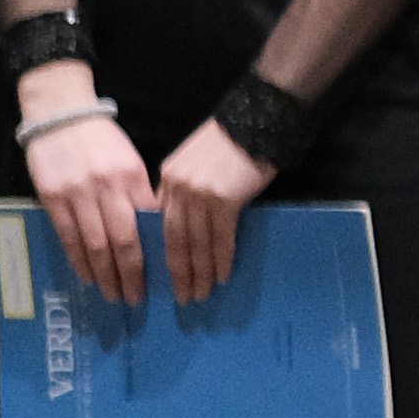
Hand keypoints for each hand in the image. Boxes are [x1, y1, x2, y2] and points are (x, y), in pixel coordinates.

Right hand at [21, 66, 154, 304]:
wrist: (61, 116)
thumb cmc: (103, 140)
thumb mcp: (132, 162)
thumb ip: (141, 193)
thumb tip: (155, 228)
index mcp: (132, 178)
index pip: (148, 224)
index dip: (155, 253)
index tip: (164, 276)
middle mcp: (106, 189)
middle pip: (122, 241)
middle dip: (130, 273)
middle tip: (136, 298)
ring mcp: (77, 195)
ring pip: (94, 244)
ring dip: (104, 274)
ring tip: (113, 294)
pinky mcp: (52, 198)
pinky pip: (68, 237)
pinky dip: (79, 260)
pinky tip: (88, 276)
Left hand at [154, 119, 272, 304]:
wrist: (257, 120)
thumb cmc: (232, 141)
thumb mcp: (196, 162)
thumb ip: (186, 189)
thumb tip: (189, 222)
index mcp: (167, 180)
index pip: (162, 226)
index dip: (165, 254)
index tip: (169, 275)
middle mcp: (178, 189)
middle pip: (174, 240)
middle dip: (178, 272)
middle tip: (182, 297)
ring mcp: (199, 194)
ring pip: (196, 243)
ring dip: (199, 272)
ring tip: (201, 293)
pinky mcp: (224, 198)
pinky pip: (220, 237)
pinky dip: (220, 258)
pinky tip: (222, 275)